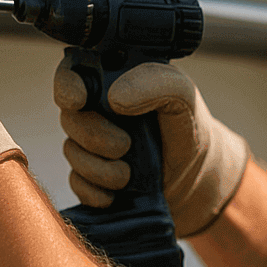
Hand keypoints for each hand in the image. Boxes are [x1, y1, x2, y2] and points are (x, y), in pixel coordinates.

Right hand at [56, 59, 247, 236]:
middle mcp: (97, 109)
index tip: (78, 100)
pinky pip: (76, 183)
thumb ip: (156, 82)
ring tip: (128, 175)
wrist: (198, 178)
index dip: (68, 85)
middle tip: (124, 146)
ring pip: (71, 152)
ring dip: (98, 168)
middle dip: (93, 136)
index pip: (74, 72)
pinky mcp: (91, 177)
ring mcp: (91, 144)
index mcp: (114, 80)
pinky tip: (115, 194)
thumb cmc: (188, 127)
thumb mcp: (184, 96)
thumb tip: (115, 96)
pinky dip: (93, 191)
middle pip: (69, 117)